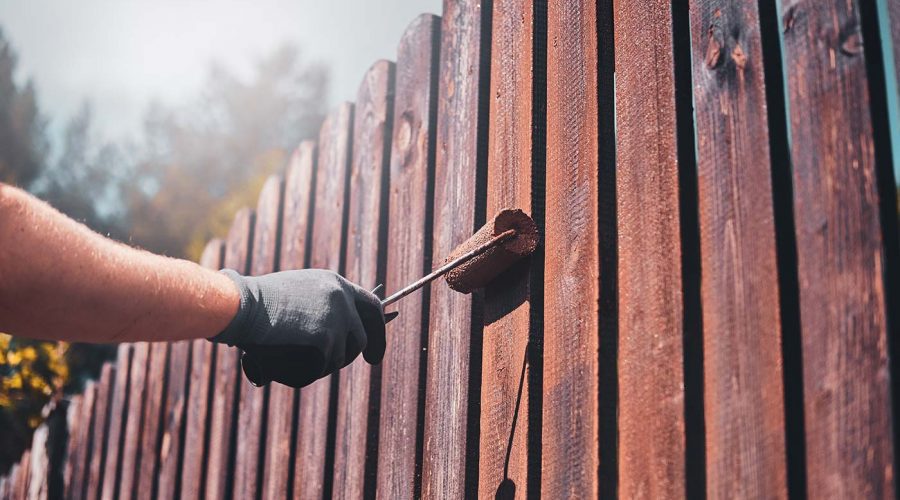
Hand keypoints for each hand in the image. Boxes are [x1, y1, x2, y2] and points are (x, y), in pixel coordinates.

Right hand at [212, 269, 385, 387]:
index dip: (376, 324)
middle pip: (367, 331)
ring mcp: (336, 317)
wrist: (242, 305)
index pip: (370, 304)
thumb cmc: (257, 302)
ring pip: (346, 353)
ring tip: (311, 363)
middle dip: (373, 347)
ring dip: (332, 362)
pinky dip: (315, 370)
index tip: (374, 340)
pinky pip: (328, 363)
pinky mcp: (326, 337)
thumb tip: (332, 332)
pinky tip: (299, 367)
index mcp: (335, 283)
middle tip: (372, 361)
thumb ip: (318, 306)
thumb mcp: (296, 294)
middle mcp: (341, 297)